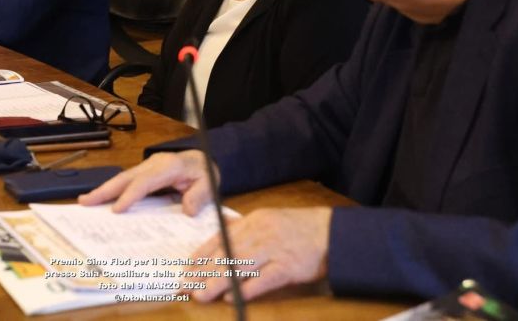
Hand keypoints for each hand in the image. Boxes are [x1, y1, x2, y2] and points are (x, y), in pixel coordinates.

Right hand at [78, 150, 213, 214]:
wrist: (203, 160)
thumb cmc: (204, 173)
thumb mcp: (209, 184)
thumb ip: (200, 196)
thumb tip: (188, 210)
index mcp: (169, 166)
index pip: (146, 182)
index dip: (130, 195)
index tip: (116, 210)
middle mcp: (153, 164)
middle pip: (126, 177)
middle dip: (105, 190)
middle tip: (85, 202)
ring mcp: (147, 166)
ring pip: (122, 178)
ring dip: (104, 190)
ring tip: (85, 201)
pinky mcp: (144, 172)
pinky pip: (126, 182)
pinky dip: (112, 190)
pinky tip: (100, 200)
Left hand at [187, 207, 331, 302]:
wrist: (332, 232)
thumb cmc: (298, 229)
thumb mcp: (268, 220)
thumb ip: (245, 228)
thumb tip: (220, 235)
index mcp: (254, 221)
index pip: (221, 238)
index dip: (202, 254)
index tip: (186, 268)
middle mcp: (262, 233)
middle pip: (227, 253)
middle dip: (203, 271)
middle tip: (185, 286)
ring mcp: (275, 249)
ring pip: (241, 266)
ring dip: (218, 282)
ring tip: (201, 295)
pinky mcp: (289, 267)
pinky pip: (265, 279)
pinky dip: (248, 288)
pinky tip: (233, 297)